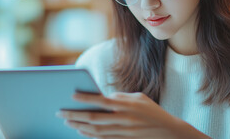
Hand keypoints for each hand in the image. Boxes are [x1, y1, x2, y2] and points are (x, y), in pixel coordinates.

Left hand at [56, 92, 209, 138]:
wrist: (169, 132)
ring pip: (96, 131)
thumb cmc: (152, 111)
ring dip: (79, 126)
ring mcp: (123, 132)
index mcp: (127, 105)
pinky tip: (81, 131)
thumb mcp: (139, 98)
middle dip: (76, 115)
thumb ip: (120, 97)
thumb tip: (102, 97)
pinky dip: (90, 136)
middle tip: (61, 112)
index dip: (86, 98)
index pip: (102, 101)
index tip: (71, 95)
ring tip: (67, 122)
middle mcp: (124, 119)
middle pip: (94, 118)